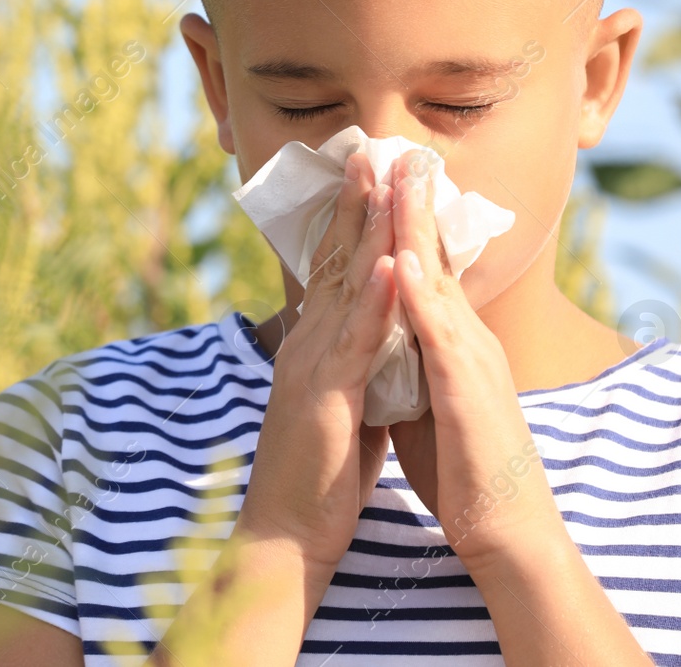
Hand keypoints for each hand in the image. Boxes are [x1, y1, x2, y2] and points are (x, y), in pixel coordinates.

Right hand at [234, 150, 400, 599]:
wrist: (287, 533)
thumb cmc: (318, 474)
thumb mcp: (344, 403)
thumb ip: (358, 362)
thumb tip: (381, 336)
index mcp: (314, 345)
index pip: (335, 270)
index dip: (353, 219)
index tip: (372, 172)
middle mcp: (307, 343)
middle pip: (334, 260)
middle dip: (357, 202)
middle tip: (372, 147)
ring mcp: (312, 365)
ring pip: (344, 286)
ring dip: (365, 229)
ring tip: (381, 179)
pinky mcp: (325, 396)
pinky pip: (355, 341)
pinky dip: (376, 300)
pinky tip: (393, 263)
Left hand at [382, 150, 563, 571]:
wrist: (503, 528)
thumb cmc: (463, 464)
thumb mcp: (428, 392)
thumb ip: (412, 352)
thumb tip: (390, 323)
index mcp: (451, 337)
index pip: (424, 265)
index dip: (405, 219)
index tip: (385, 171)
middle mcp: (466, 337)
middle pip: (435, 257)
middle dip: (414, 200)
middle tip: (398, 145)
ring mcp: (471, 359)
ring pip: (439, 281)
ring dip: (418, 228)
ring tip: (400, 177)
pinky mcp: (468, 392)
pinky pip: (441, 337)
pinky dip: (421, 298)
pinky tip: (404, 264)